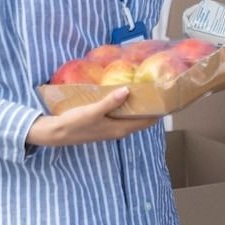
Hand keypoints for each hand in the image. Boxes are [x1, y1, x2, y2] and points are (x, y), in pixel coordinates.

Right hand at [27, 89, 151, 146]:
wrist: (56, 133)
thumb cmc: (75, 123)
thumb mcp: (93, 111)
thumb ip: (110, 102)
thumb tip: (128, 91)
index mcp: (120, 129)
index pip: (147, 122)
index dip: (158, 112)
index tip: (167, 100)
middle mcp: (119, 130)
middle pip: (141, 119)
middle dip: (150, 108)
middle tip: (157, 91)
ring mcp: (111, 128)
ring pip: (130, 117)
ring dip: (137, 107)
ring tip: (144, 91)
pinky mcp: (103, 125)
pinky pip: (120, 115)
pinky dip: (125, 107)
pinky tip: (122, 96)